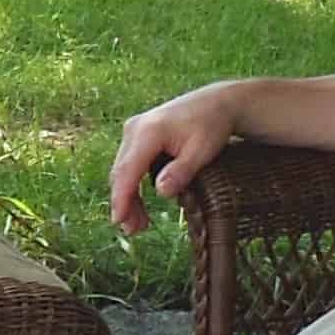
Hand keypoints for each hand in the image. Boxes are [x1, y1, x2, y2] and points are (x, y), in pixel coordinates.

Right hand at [109, 87, 241, 233]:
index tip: (118, 220)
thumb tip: (160, 192)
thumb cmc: (212, 125)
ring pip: (123, 170)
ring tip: (138, 224)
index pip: (128, 170)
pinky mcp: (138, 136)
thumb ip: (181, 171)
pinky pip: (129, 164)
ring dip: (128, 197)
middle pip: (121, 173)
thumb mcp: (202, 151)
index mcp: (148, 132)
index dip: (121, 198)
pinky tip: (139, 205)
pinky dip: (132, 185)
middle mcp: (135, 129)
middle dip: (124, 203)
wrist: (216, 103)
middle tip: (133, 231)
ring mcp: (134, 131)